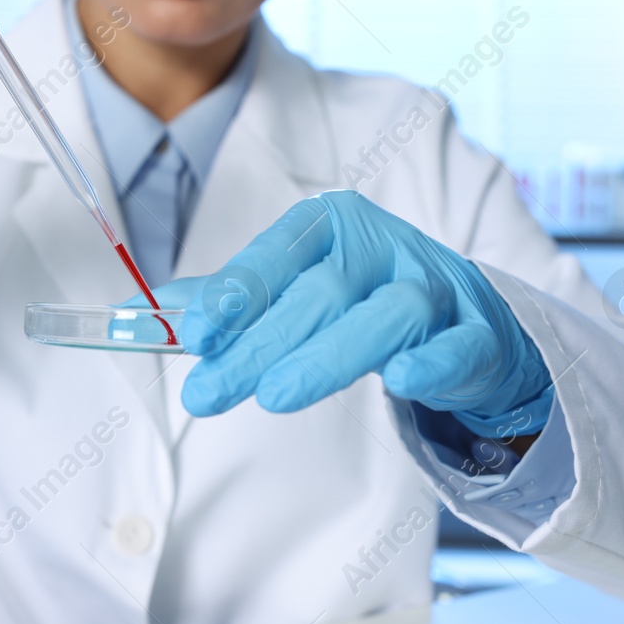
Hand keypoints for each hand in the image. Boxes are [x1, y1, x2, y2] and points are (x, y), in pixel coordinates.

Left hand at [153, 190, 553, 436]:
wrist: (468, 319)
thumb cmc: (363, 299)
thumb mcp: (295, 288)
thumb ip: (228, 301)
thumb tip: (148, 311)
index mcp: (331, 226)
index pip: (276, 256)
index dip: (234, 294)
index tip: (192, 335)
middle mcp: (382, 247)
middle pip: (318, 293)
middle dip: (259, 345)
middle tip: (208, 392)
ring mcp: (434, 287)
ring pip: (384, 315)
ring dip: (329, 355)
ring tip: (276, 396)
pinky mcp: (476, 334)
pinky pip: (456, 346)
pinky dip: (430, 362)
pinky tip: (400, 380)